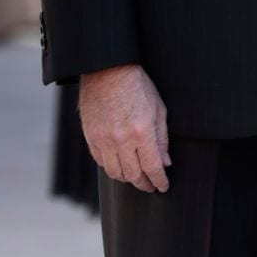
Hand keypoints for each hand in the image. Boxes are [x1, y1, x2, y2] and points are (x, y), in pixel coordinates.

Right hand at [79, 63, 170, 193]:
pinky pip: (100, 161)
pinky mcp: (90, 136)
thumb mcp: (158, 110)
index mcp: (142, 132)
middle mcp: (121, 140)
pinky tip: (120, 166)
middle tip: (151, 186)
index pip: (152, 167)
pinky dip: (111, 168)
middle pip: (133, 174)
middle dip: (145, 184)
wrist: (107, 70)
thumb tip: (165, 163)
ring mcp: (103, 139)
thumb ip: (162, 139)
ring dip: (127, 179)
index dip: (159, 181)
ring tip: (136, 179)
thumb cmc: (137, 86)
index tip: (163, 186)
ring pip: (115, 172)